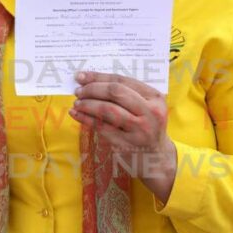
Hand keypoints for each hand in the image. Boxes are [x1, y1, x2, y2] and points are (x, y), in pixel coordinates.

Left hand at [68, 71, 176, 202]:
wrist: (157, 157)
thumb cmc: (145, 126)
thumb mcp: (145, 107)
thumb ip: (125, 93)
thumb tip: (89, 80)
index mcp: (155, 97)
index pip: (122, 81)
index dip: (99, 77)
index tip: (81, 76)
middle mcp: (150, 112)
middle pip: (115, 92)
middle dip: (92, 89)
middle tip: (78, 91)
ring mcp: (139, 129)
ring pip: (108, 109)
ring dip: (87, 104)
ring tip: (77, 103)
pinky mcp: (127, 143)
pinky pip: (101, 127)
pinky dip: (85, 118)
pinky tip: (75, 114)